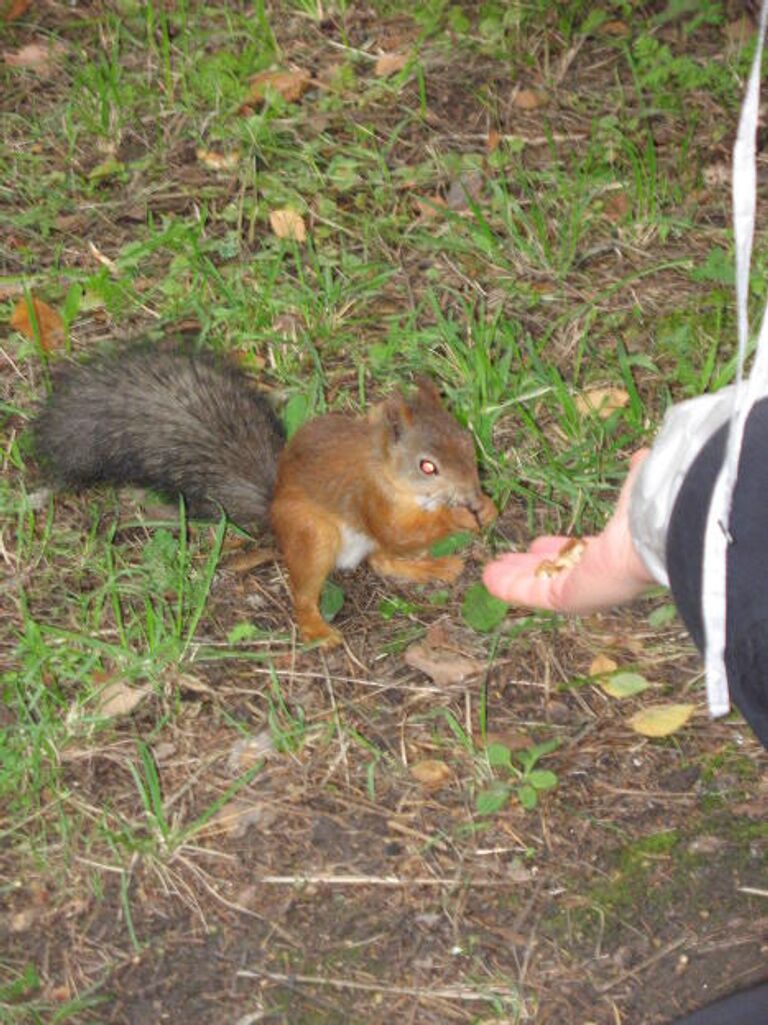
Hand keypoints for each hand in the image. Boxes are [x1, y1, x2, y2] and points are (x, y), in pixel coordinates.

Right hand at [482, 451, 656, 613]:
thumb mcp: (637, 485)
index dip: (558, 549)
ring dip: (515, 577)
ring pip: (539, 584)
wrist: (658, 536)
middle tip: (510, 559)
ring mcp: (583, 589)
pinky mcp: (568, 598)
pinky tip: (489, 579)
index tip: (540, 544)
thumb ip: (635, 476)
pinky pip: (531, 592)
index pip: (580, 554)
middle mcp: (599, 574)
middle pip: (556, 572)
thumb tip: (642, 455)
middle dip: (532, 566)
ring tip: (491, 570)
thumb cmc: (652, 511)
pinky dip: (509, 587)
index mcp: (615, 551)